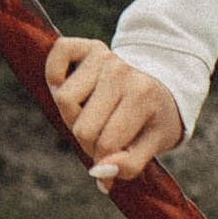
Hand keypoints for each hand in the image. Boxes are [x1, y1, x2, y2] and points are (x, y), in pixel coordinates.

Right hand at [45, 36, 185, 189]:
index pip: (105, 143)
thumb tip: (99, 173)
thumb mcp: (154, 145)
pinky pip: (57, 57)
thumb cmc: (154, 118)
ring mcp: (104, 56)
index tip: (110, 161)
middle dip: (87, 141)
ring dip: (71, 113)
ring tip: (90, 111)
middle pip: (81, 126)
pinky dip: (55, 75)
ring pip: (64, 99)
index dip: (102, 161)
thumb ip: (130, 165)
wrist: (161, 83)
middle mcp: (122, 71)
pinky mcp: (86, 45)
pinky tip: (73, 85)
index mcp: (142, 96)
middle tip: (103, 133)